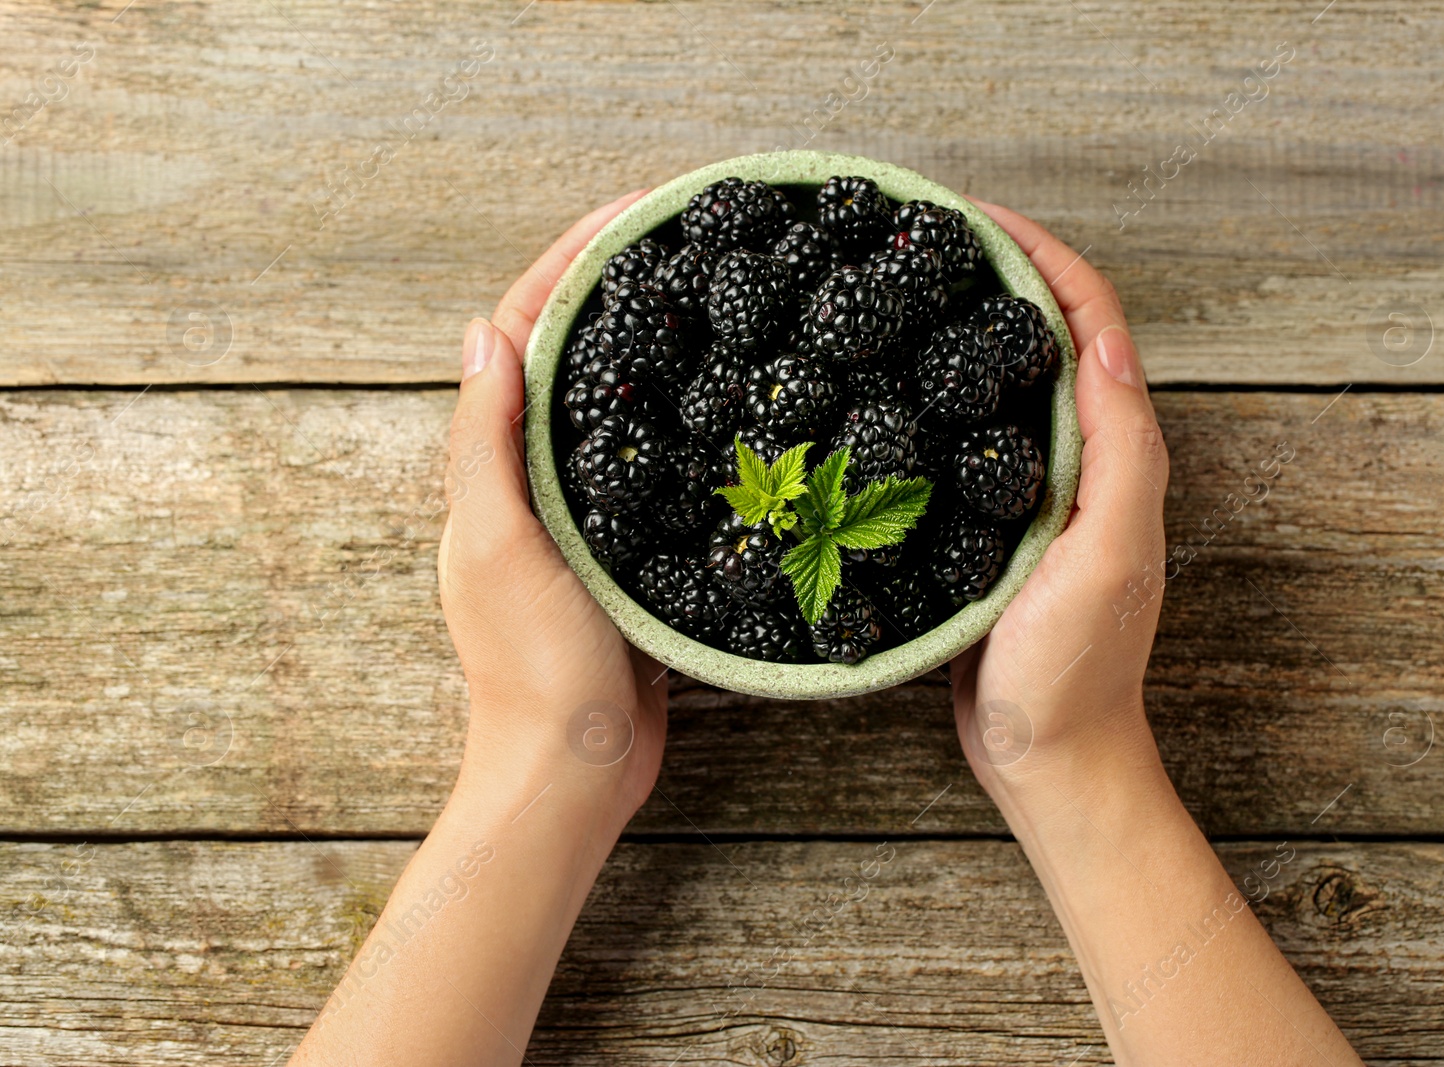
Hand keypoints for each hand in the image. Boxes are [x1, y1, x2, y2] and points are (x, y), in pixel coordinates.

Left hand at [438, 191, 665, 825]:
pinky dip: (681, 423)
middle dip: (616, 289)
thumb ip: (487, 442)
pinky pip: (653, 469)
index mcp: (492, 470)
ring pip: (615, 410)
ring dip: (652, 349)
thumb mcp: (502, 543)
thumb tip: (483, 330)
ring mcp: (581, 520)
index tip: (631, 212)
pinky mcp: (626, 556)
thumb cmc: (532, 665)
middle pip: (571, 360)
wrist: (575, 772)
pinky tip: (730, 408)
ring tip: (713, 300)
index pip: (521, 336)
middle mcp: (530, 484)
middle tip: (683, 239)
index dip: (568, 264)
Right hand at [950, 201, 1169, 802]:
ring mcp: (1035, 494)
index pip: (1092, 324)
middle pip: (1047, 339)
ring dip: (966, 329)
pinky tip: (886, 394)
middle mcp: (1082, 462)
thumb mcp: (1107, 557)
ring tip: (899, 292)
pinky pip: (968, 441)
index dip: (1042, 258)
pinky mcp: (991, 528)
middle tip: (924, 238)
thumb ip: (1118, 453)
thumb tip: (1101, 340)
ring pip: (1003, 385)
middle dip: (998, 275)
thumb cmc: (1075, 672)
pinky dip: (938, 397)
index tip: (974, 219)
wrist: (1048, 760)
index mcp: (1116, 454)